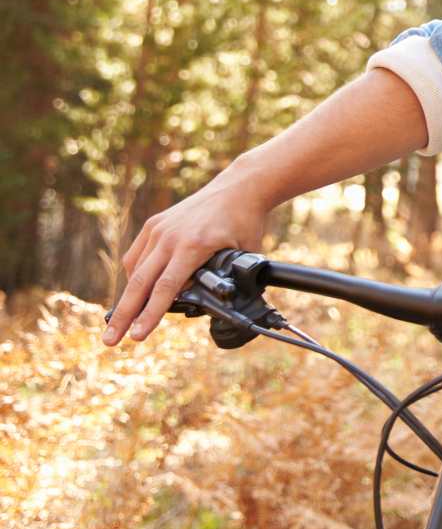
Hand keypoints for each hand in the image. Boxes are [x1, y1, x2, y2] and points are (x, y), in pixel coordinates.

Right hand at [105, 174, 270, 345]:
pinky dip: (134, 275)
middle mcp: (171, 237)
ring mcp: (159, 228)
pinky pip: (136, 254)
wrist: (240, 186)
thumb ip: (225, 279)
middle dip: (124, 315)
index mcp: (194, 246)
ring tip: (121, 322)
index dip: (150, 315)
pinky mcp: (154, 223)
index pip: (166, 288)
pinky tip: (135, 291)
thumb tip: (213, 306)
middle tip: (110, 341)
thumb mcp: (243, 254)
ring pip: (135, 270)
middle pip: (140, 283)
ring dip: (127, 298)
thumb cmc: (245, 221)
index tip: (137, 336)